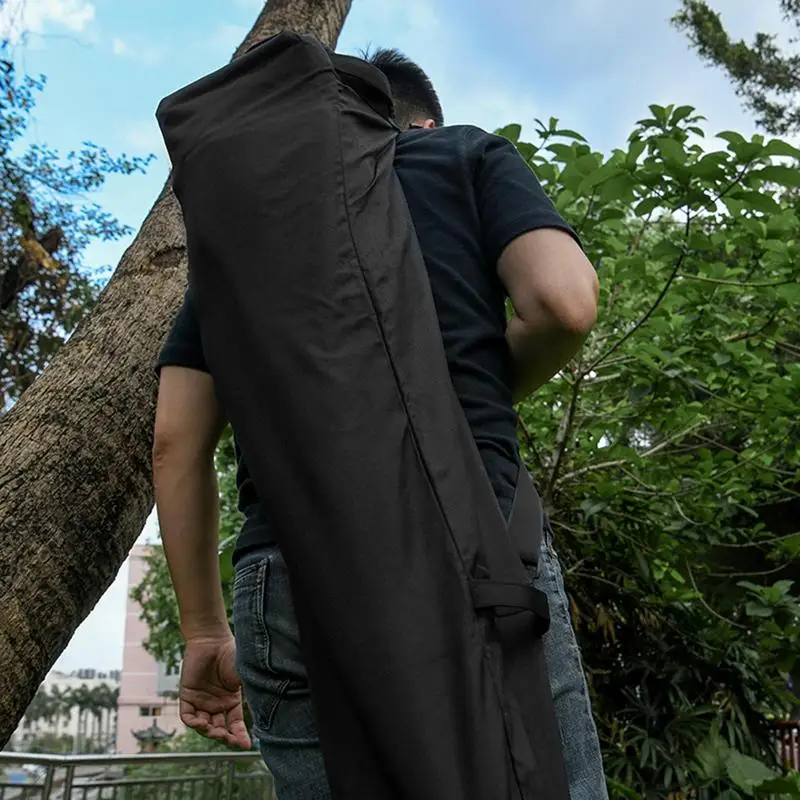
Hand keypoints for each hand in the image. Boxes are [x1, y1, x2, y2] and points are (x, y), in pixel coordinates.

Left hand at [179, 635, 251, 749]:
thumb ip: (251, 693)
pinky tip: (202, 724)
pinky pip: (188, 717)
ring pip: (204, 726)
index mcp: (231, 700)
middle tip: (230, 740)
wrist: (212, 640)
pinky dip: (194, 724)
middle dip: (225, 738)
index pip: (236, 724)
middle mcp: (216, 704)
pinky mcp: (187, 696)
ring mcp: (201, 701)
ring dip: (210, 733)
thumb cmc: (231, 654)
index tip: (247, 745)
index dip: (240, 736)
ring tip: (216, 731)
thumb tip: (263, 712)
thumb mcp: (244, 676)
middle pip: (220, 729)